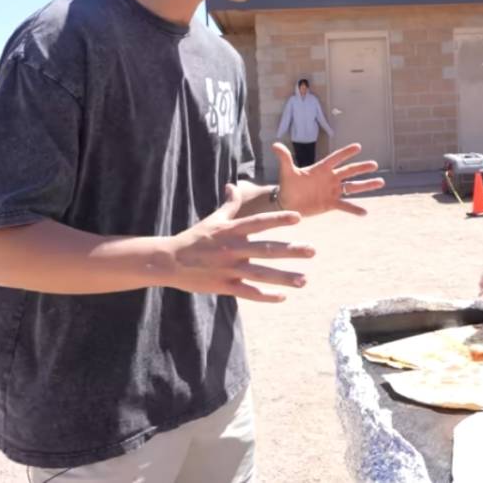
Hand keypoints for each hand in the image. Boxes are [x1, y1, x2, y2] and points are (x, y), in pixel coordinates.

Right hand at [166, 184, 315, 302]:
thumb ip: (229, 205)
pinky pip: (248, 293)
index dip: (279, 219)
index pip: (259, 222)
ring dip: (284, 278)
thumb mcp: (213, 219)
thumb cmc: (195, 238)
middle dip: (291, 251)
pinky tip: (282, 297)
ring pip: (261, 274)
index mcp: (232, 231)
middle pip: (267, 249)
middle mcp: (233, 249)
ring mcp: (229, 269)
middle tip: (313, 251)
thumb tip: (232, 185)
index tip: (299, 217)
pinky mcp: (224, 286)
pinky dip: (265, 296)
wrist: (170, 261)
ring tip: (305, 280)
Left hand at [274, 142, 384, 216]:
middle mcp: (330, 178)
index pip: (336, 158)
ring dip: (366, 185)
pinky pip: (345, 205)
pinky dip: (354, 209)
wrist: (288, 203)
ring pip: (352, 187)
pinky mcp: (331, 204)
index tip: (358, 147)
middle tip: (374, 165)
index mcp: (321, 168)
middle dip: (361, 168)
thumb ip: (284, 158)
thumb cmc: (288, 185)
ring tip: (380, 183)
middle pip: (349, 171)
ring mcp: (332, 191)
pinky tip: (365, 212)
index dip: (346, 153)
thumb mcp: (287, 171)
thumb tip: (275, 144)